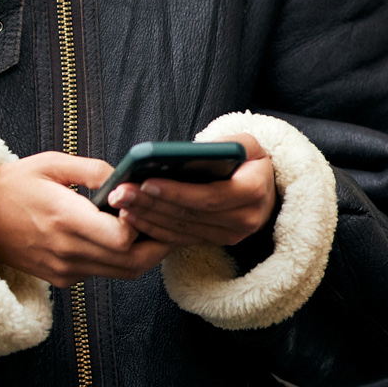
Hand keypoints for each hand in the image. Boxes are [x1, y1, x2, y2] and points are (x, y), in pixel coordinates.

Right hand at [0, 153, 171, 287]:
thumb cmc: (12, 185)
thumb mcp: (50, 163)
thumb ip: (93, 170)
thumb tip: (127, 178)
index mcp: (64, 218)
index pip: (122, 238)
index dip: (140, 223)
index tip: (142, 205)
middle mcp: (66, 250)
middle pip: (132, 262)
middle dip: (158, 245)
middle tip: (168, 224)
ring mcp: (64, 269)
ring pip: (123, 273)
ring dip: (143, 255)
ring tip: (152, 230)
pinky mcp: (62, 278)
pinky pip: (103, 274)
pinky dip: (119, 260)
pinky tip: (122, 238)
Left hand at [108, 136, 276, 250]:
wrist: (267, 187)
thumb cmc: (250, 160)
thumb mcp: (246, 144)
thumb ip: (223, 145)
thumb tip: (187, 154)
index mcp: (253, 191)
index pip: (209, 196)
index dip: (176, 192)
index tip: (146, 182)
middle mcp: (245, 219)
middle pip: (190, 214)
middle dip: (151, 203)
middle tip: (120, 193)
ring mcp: (231, 235)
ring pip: (182, 230)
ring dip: (147, 218)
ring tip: (120, 203)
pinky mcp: (216, 242)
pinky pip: (180, 239)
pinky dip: (154, 229)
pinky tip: (132, 217)